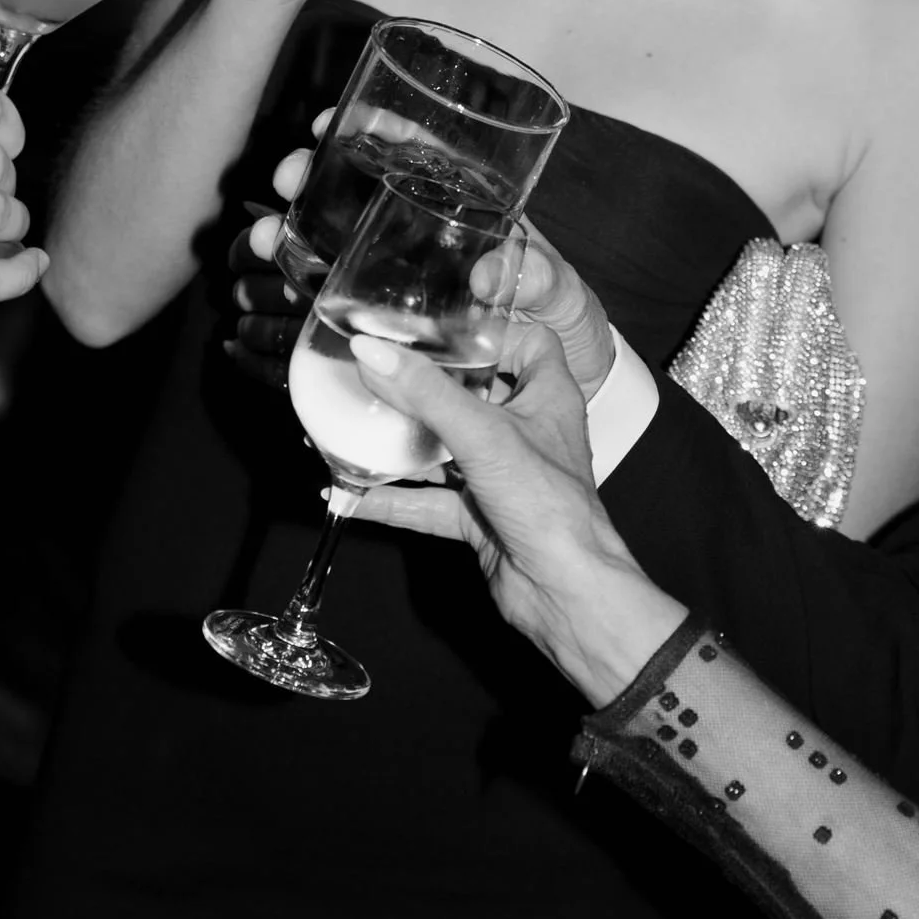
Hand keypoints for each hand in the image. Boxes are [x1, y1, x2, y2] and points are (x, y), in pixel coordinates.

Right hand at [237, 112, 614, 399]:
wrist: (558, 406)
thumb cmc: (566, 327)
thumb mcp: (563, 296)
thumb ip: (540, 281)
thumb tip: (488, 275)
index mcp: (473, 215)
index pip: (420, 156)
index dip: (376, 131)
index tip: (332, 120)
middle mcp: (428, 239)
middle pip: (360, 194)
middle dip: (314, 179)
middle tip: (286, 180)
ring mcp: (402, 284)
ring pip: (335, 246)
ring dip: (293, 236)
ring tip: (267, 239)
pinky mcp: (388, 330)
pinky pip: (338, 305)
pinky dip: (302, 296)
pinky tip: (273, 293)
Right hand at [351, 325, 682, 702]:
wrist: (566, 594)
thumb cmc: (548, 505)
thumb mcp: (484, 434)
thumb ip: (427, 393)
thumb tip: (375, 351)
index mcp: (547, 394)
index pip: (528, 341)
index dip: (492, 330)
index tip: (441, 325)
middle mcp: (526, 429)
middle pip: (475, 392)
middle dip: (430, 384)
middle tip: (383, 366)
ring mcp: (501, 474)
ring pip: (446, 446)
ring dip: (405, 439)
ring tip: (356, 420)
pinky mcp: (480, 514)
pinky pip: (429, 499)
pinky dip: (393, 496)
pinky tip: (352, 491)